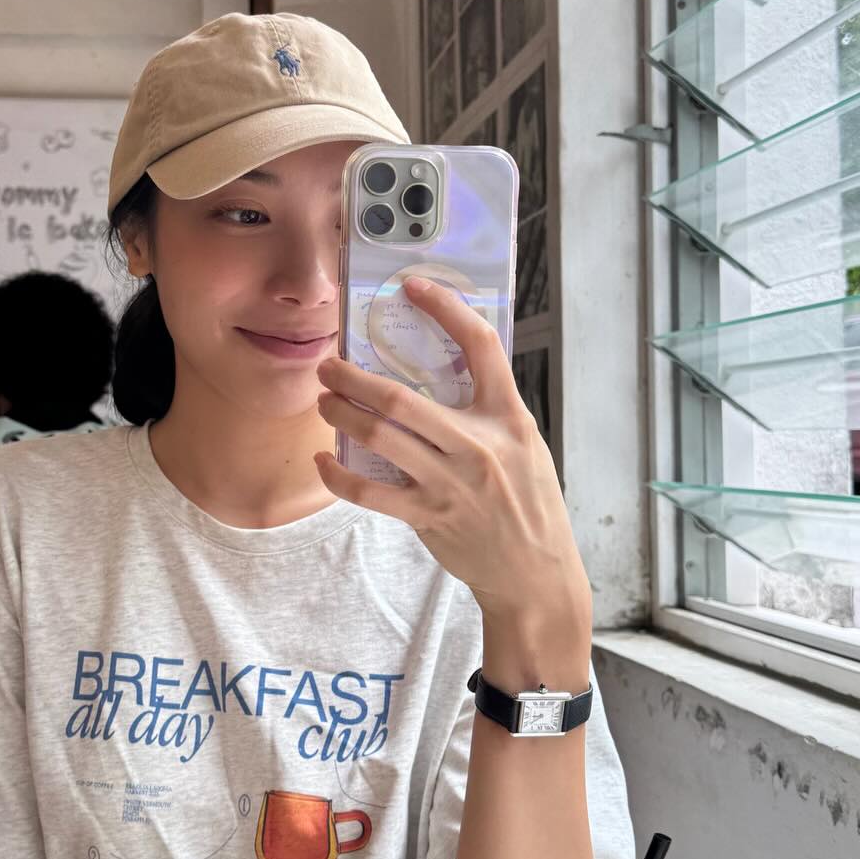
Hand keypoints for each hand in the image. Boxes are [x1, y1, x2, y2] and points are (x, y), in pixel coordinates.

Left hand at [314, 277, 590, 679]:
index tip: (413, 286)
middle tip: (329, 366)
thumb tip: (444, 373)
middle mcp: (480, 444)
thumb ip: (488, 411)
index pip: (480, 346)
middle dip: (353, 377)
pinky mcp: (429, 516)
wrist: (536, 572)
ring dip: (341, 415)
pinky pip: (370, 492)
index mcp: (509, 417)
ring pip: (379, 437)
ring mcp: (451, 483)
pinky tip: (323, 461)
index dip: (446, 308)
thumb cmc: (529, 502)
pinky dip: (338, 475)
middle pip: (401, 397)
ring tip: (324, 403)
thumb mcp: (525, 444)